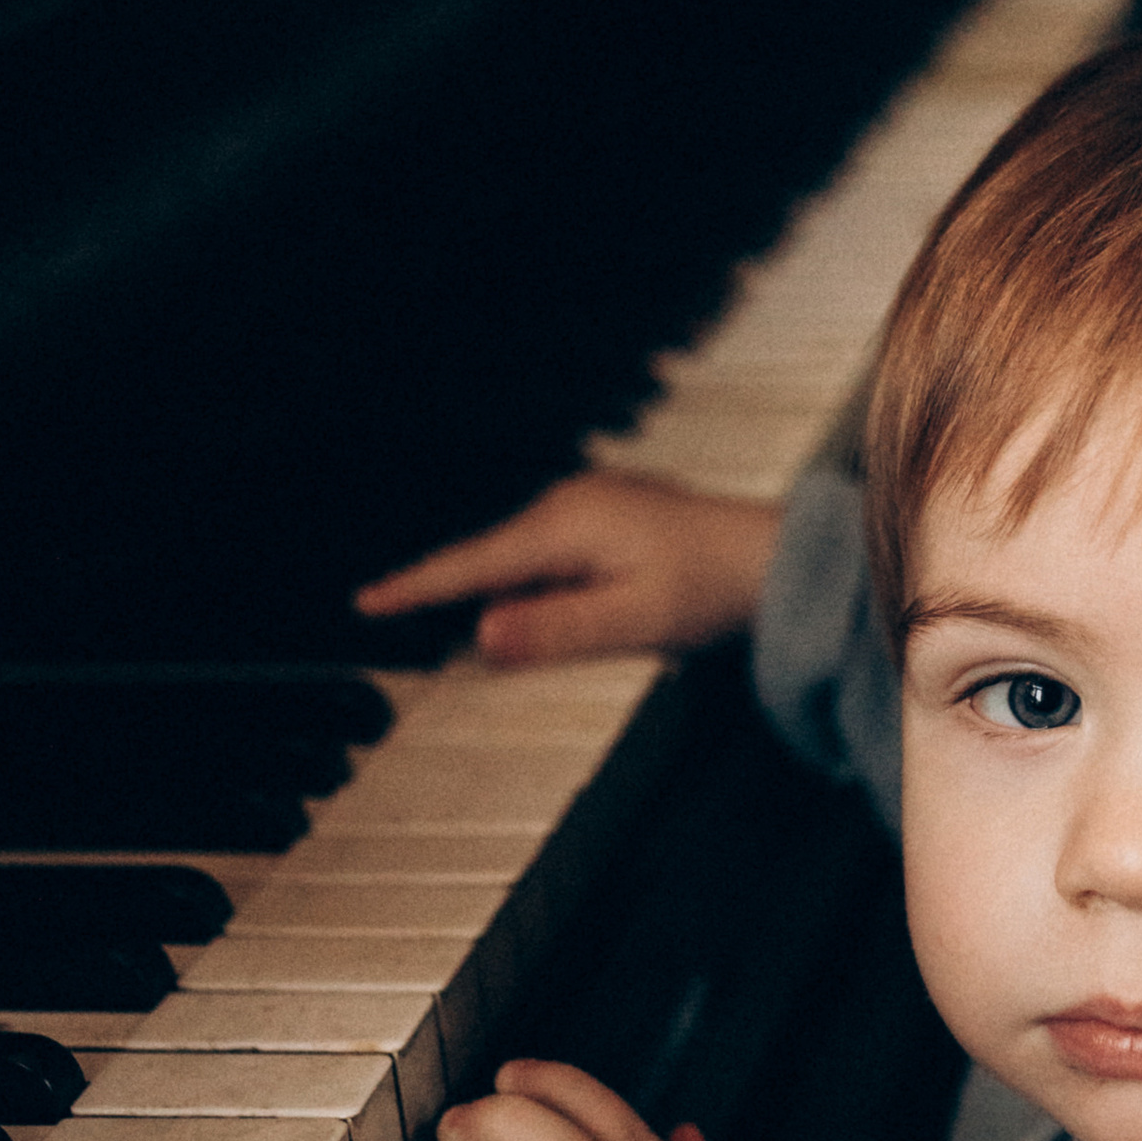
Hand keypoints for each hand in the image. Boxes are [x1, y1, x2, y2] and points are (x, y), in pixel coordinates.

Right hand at [355, 474, 782, 666]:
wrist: (775, 558)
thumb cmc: (712, 586)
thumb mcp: (632, 622)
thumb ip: (555, 632)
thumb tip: (484, 637)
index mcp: (565, 527)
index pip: (470, 565)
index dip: (416, 588)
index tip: (366, 601)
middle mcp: (569, 503)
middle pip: (502, 569)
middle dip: (512, 611)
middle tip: (581, 635)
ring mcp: (590, 504)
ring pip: (536, 569)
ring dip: (553, 605)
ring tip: (627, 620)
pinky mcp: (609, 515)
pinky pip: (566, 562)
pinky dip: (574, 592)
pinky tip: (626, 604)